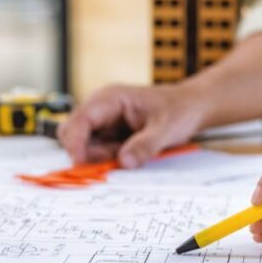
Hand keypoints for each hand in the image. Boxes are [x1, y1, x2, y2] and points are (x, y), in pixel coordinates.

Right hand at [58, 83, 208, 167]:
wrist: (189, 107)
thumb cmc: (179, 110)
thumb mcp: (167, 129)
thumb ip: (146, 145)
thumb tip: (124, 162)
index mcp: (110, 99)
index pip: (80, 120)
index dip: (76, 143)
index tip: (82, 164)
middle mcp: (100, 109)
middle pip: (72, 134)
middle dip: (87, 154)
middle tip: (115, 161)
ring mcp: (101, 122)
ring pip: (83, 146)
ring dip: (100, 158)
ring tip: (130, 153)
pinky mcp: (106, 134)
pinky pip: (96, 152)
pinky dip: (107, 160)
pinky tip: (128, 154)